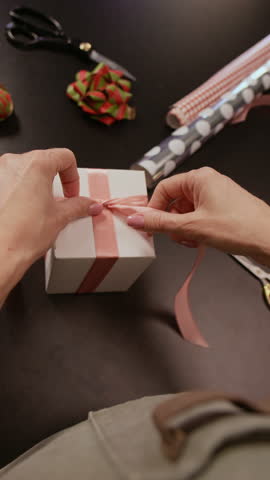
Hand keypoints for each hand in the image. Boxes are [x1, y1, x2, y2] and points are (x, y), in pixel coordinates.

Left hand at [0, 148, 100, 305]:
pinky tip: (25, 213)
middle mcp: (13, 164)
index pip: (64, 157)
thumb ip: (79, 206)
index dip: (73, 176)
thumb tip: (89, 205)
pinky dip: (20, 193)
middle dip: (56, 182)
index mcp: (36, 164)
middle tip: (60, 203)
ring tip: (41, 210)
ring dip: (37, 187)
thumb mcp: (60, 217)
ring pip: (26, 172)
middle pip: (44, 162)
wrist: (1, 251)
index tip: (72, 193)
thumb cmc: (22, 233)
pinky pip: (10, 183)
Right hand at [127, 167, 269, 264]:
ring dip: (183, 229)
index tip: (148, 225)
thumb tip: (137, 219)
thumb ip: (161, 223)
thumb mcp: (192, 227)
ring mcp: (216, 196)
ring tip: (192, 240)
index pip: (164, 188)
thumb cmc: (239, 227)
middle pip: (174, 201)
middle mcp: (207, 183)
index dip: (153, 208)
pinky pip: (199, 217)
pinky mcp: (222, 209)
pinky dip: (195, 230)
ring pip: (186, 212)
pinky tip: (201, 241)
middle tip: (176, 236)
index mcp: (199, 178)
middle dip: (172, 222)